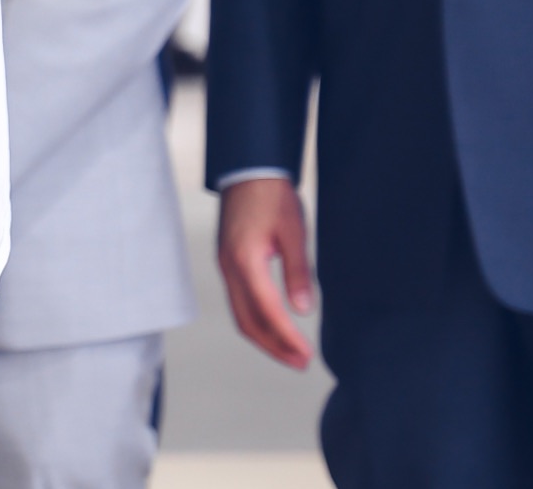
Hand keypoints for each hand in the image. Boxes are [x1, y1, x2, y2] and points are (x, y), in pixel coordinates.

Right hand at [218, 176, 317, 370]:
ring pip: (240, 314)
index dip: (287, 337)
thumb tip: (303, 309)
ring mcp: (225, 265)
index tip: (307, 355)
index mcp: (245, 260)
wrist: (247, 169)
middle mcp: (229, 267)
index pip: (267, 311)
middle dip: (274, 346)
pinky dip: (256, 321)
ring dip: (264, 337)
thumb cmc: (271, 196)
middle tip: (300, 363)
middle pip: (247, 321)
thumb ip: (298, 272)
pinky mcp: (228, 262)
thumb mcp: (294, 232)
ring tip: (289, 352)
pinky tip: (273, 325)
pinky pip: (238, 302)